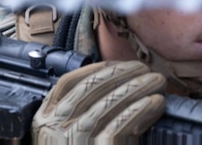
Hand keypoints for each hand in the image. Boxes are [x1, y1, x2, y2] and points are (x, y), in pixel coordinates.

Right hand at [33, 61, 165, 143]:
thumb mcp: (77, 141)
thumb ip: (90, 119)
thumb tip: (119, 90)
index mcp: (45, 123)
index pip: (66, 84)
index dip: (94, 70)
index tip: (117, 65)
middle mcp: (54, 128)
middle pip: (88, 88)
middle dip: (119, 74)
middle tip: (145, 69)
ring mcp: (71, 140)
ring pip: (106, 102)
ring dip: (135, 88)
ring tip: (157, 83)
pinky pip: (120, 124)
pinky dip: (139, 110)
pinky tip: (155, 104)